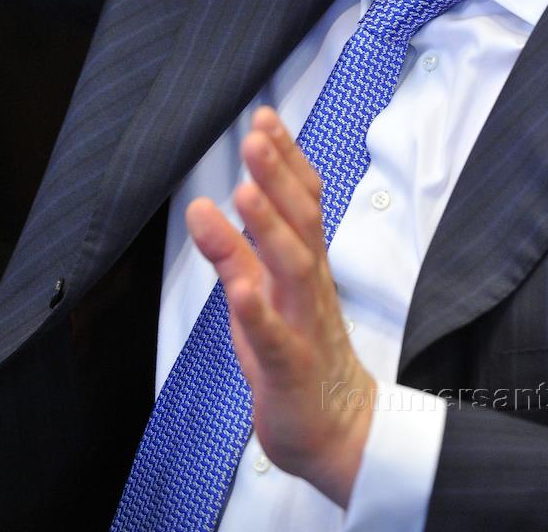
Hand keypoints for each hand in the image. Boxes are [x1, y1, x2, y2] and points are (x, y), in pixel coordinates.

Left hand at [186, 106, 376, 508]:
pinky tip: (239, 290)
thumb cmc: (296, 349)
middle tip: (256, 136)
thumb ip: (241, 246)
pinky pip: (275, 338)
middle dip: (278, 177)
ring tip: (243, 193)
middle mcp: (309, 284)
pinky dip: (258, 313)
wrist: (337, 429)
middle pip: (301, 222)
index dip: (286, 159)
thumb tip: (210, 202)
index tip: (265, 118)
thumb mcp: (263, 290)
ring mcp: (303, 323)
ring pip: (293, 269)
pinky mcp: (289, 367)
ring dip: (269, 228)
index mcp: (305, 262)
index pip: (303, 200)